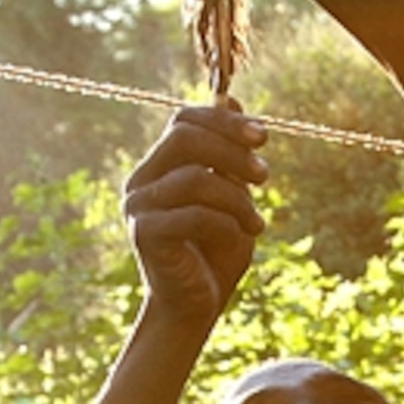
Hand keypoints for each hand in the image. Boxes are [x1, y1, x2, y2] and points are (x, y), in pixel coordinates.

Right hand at [125, 103, 268, 331]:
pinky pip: (193, 214)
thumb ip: (229, 153)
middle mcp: (141, 181)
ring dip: (237, 199)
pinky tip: (238, 237)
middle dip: (233, 151)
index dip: (224, 120)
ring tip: (257, 224)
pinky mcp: (145, 234)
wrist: (196, 306)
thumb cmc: (216, 251)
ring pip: (195, 177)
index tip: (263, 137)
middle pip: (185, 137)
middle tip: (265, 175)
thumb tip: (231, 97)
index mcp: (160, 166)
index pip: (184, 120)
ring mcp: (138, 206)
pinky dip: (225, 224)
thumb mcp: (232, 195)